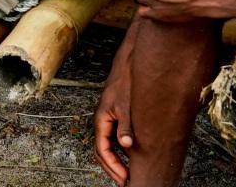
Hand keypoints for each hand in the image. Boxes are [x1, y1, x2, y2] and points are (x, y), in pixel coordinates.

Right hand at [94, 26, 137, 184]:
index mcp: (101, 119)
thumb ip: (125, 125)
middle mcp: (103, 120)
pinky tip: (133, 152)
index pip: (102, 150)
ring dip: (117, 159)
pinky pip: (116, 136)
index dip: (113, 166)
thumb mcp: (126, 105)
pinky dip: (122, 148)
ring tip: (129, 171)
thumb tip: (126, 145)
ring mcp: (110, 117)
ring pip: (109, 144)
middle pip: (103, 150)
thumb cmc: (125, 80)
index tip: (125, 178)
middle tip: (126, 180)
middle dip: (113, 167)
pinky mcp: (118, 114)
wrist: (129, 61)